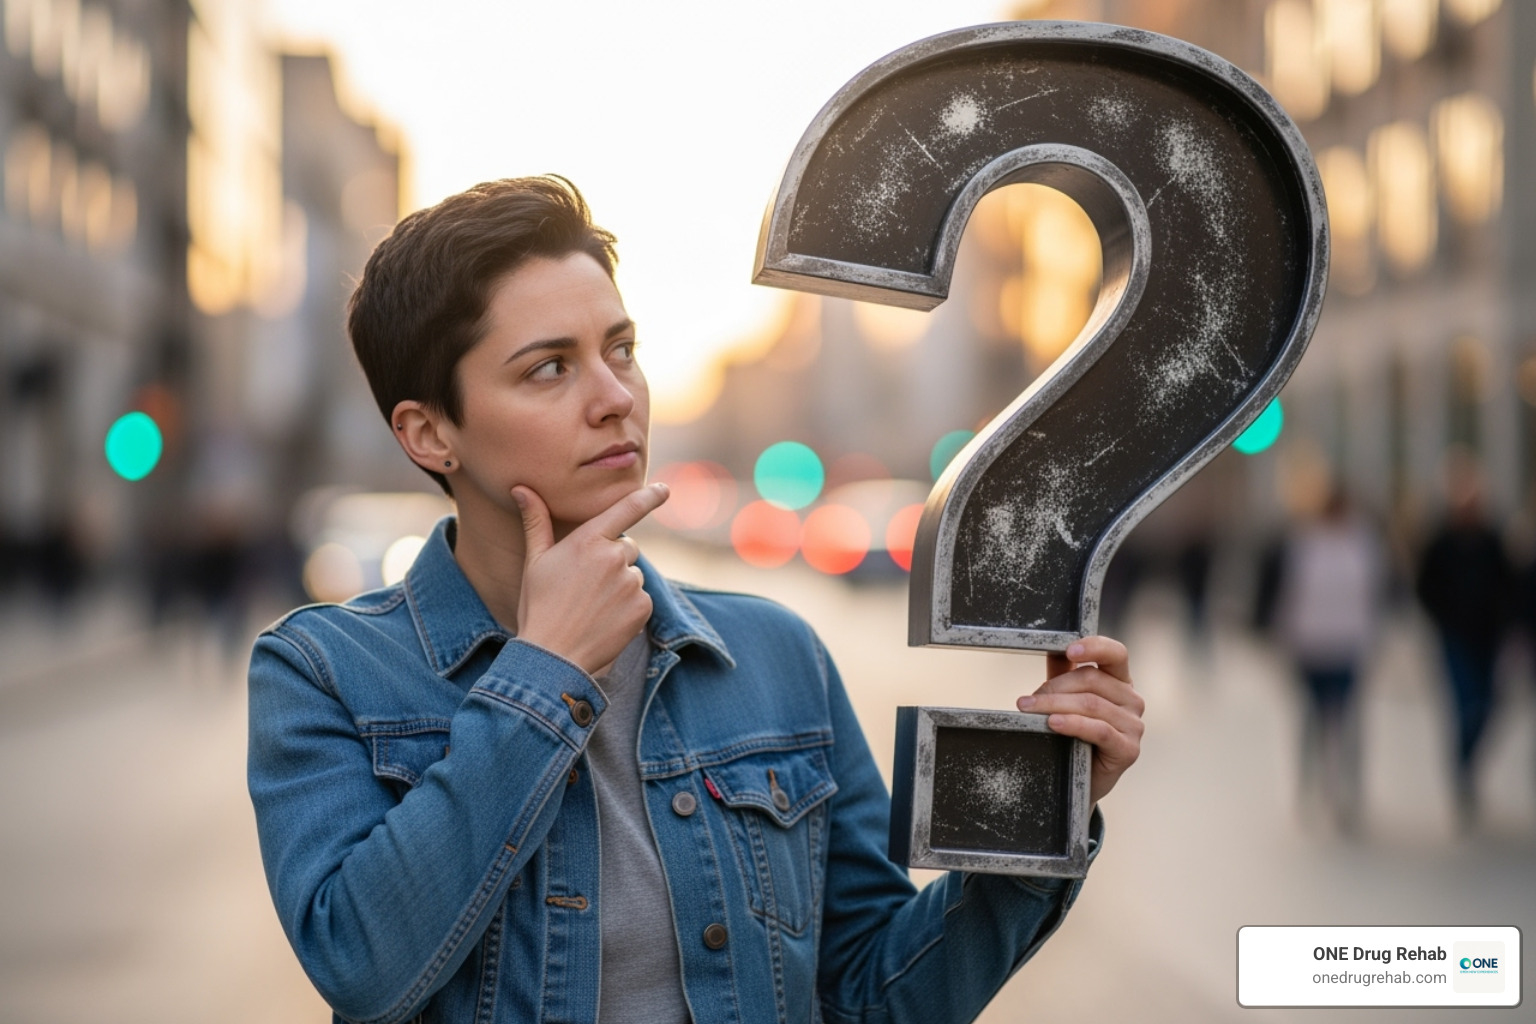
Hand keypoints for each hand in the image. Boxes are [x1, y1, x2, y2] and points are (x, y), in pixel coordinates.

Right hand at [513, 482, 668, 674]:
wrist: (553, 656)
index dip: (649, 496)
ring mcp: (631, 583)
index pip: (627, 508)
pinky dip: (629, 606)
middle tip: (586, 584)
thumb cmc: (539, 605)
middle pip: (627, 546)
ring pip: (634, 574)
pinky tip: (605, 619)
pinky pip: (642, 598)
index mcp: (588, 540)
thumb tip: (521, 488)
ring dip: (621, 584)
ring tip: (592, 605)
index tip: (665, 490)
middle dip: (613, 559)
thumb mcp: (534, 561)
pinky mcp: (642, 607)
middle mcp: (614, 557)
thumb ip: (537, 521)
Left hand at [1017, 635, 1142, 804]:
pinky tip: (1053, 723)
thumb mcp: (1067, 699)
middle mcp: (1132, 700)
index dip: (1094, 647)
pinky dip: (1073, 724)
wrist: (1078, 781)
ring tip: (1029, 710)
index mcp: (1120, 681)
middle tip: (1026, 700)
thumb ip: (1063, 671)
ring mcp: (1134, 725)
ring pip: (1091, 704)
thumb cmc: (1073, 735)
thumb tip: (1050, 645)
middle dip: (1054, 688)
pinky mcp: (1129, 749)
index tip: (1069, 650)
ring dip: (1054, 705)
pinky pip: (1099, 730)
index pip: (1116, 653)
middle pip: (1092, 680)